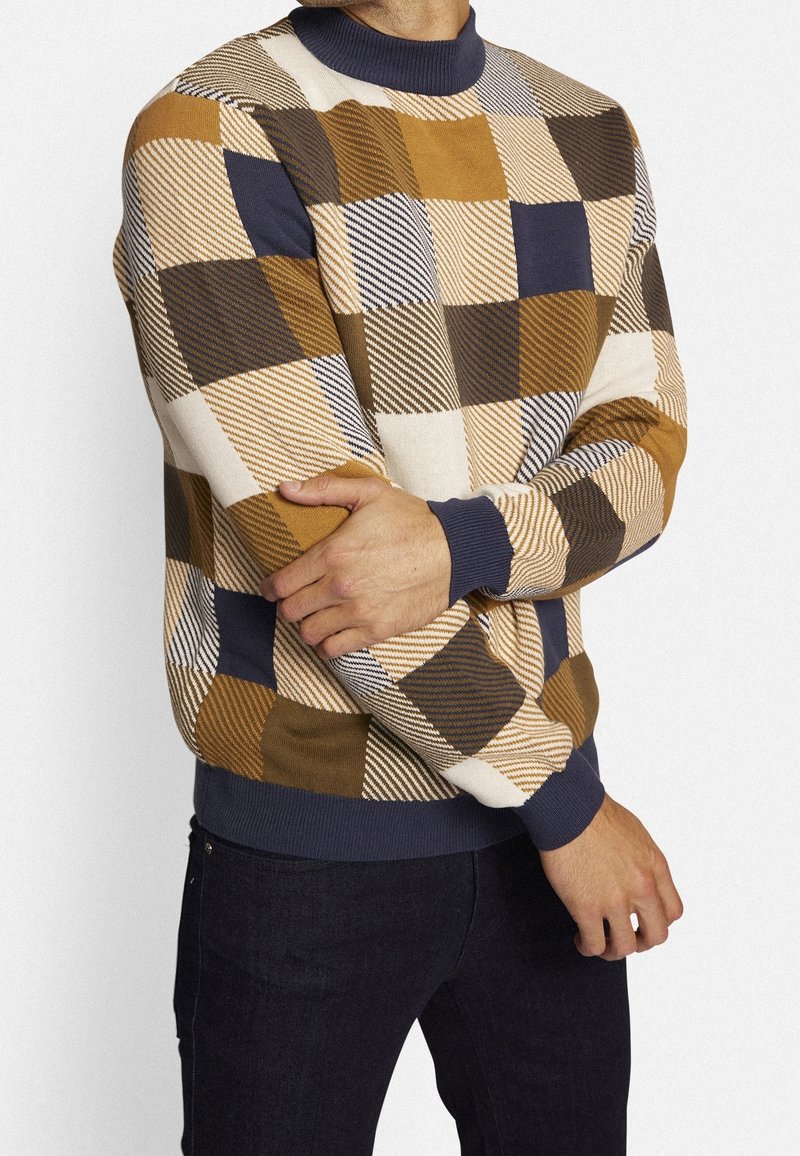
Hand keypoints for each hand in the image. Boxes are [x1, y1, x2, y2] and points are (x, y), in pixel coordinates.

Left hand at [259, 474, 452, 657]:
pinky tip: (330, 635)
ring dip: (306, 626)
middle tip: (295, 601)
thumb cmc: (412, 520)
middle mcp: (341, 586)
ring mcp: (359, 611)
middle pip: (290, 610)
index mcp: (333, 553)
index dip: (270, 587)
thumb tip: (286, 489)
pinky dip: (326, 645)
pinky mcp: (377, 630)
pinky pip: (335, 649)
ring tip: (313, 617)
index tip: (272, 588)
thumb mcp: (369, 492)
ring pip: (309, 633)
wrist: (455, 550)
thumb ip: (323, 489)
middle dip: (287, 606)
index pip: (282, 582)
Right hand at [538, 793, 683, 959]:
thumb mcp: (635, 834)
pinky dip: (588, 947)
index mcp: (655, 867)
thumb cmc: (595, 812)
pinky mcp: (586, 907)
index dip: (659, 922)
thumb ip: (642, 860)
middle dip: (642, 942)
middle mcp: (641, 887)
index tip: (644, 922)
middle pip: (656, 935)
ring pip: (625, 946)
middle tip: (627, 939)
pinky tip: (580, 939)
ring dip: (613, 950)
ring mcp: (614, 900)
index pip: (672, 911)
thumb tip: (637, 874)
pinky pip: (594, 943)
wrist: (567, 808)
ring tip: (600, 944)